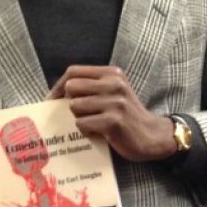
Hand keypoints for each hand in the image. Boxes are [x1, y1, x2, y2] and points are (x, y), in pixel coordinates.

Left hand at [48, 65, 174, 161]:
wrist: (152, 135)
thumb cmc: (127, 115)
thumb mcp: (114, 92)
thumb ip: (92, 88)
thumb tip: (56, 94)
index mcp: (112, 73)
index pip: (73, 71)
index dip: (59, 86)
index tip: (53, 99)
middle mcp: (114, 84)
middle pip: (71, 87)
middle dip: (70, 103)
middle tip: (80, 114)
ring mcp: (115, 102)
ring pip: (75, 106)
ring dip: (80, 118)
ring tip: (94, 123)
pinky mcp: (113, 121)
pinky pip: (82, 124)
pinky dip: (86, 131)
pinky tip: (99, 133)